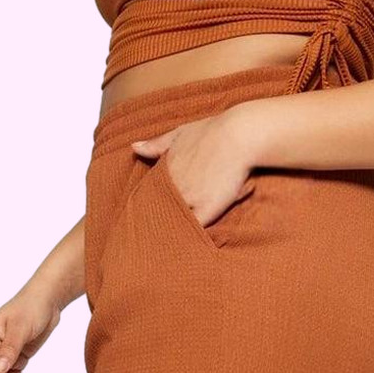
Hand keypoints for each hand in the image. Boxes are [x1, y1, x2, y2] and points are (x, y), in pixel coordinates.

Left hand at [131, 109, 255, 229]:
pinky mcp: (208, 208)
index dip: (155, 201)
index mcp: (165, 170)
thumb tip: (134, 147)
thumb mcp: (180, 133)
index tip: (155, 208)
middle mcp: (174, 186)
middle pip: (161, 208)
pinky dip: (192, 234)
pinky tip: (190, 240)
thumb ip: (157, 144)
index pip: (152, 193)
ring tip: (171, 241)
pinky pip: (195, 227)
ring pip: (176, 219)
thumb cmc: (213, 131)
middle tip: (157, 230)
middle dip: (161, 217)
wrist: (239, 135)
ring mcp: (190, 198)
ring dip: (175, 227)